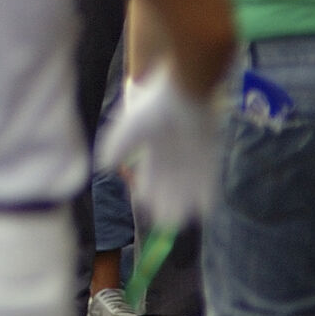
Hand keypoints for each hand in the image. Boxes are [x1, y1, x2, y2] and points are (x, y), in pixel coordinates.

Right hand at [96, 64, 221, 226]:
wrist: (184, 93)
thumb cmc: (154, 108)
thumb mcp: (128, 129)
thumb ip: (117, 147)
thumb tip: (104, 166)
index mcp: (154, 146)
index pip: (150, 171)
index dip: (147, 188)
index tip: (144, 202)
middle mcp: (174, 152)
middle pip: (170, 181)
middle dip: (166, 201)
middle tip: (164, 221)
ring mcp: (193, 154)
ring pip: (187, 184)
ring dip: (183, 202)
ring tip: (179, 221)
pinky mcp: (209, 153)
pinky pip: (209, 178)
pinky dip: (206, 194)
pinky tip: (205, 210)